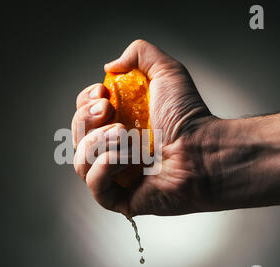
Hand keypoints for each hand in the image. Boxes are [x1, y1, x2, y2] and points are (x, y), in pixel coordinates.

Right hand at [72, 40, 216, 216]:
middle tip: (111, 111)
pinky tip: (128, 158)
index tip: (104, 94)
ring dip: (99, 142)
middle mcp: (113, 150)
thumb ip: (139, 53)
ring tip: (126, 135)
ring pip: (80, 161)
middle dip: (87, 120)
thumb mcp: (166, 71)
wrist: (204, 149)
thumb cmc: (189, 116)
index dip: (84, 103)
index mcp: (117, 123)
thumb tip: (110, 66)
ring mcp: (115, 176)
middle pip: (76, 136)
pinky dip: (105, 167)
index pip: (82, 115)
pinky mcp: (120, 199)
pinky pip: (94, 185)